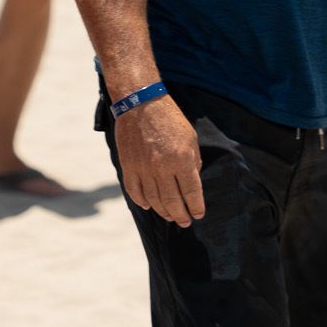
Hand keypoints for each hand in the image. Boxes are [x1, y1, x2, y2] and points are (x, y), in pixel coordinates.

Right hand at [113, 96, 204, 226]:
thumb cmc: (170, 119)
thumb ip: (193, 162)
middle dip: (181, 215)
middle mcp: (162, 167)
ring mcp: (143, 168)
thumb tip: (191, 182)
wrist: (141, 104)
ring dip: (163, 212)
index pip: (192, 193)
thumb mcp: (190, 139)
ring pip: (154, 200)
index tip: (198, 214)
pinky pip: (135, 191)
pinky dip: (142, 202)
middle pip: (173, 202)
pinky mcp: (128, 166)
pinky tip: (148, 206)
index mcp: (181, 160)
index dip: (196, 207)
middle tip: (185, 222)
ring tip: (170, 216)